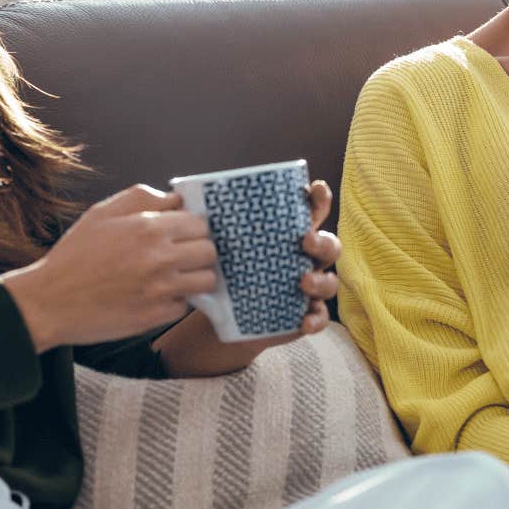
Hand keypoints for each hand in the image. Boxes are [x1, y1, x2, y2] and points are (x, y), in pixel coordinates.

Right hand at [1, 184, 216, 351]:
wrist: (50, 302)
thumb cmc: (74, 256)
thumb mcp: (101, 213)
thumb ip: (142, 197)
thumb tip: (175, 198)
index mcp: (148, 227)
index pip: (199, 224)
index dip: (190, 228)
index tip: (179, 235)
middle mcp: (160, 258)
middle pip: (209, 251)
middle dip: (197, 251)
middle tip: (179, 256)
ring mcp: (161, 290)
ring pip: (206, 280)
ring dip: (194, 277)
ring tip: (173, 276)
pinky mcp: (156, 316)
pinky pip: (185, 305)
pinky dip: (175, 301)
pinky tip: (154, 296)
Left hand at [156, 179, 339, 376]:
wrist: (227, 317)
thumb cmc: (228, 273)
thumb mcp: (221, 248)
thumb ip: (212, 225)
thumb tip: (179, 198)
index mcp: (288, 236)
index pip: (312, 211)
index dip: (318, 198)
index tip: (313, 188)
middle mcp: (304, 260)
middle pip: (329, 245)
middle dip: (322, 241)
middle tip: (304, 241)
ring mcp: (308, 288)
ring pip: (329, 282)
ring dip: (321, 280)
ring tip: (302, 282)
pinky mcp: (304, 315)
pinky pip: (319, 317)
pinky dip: (315, 318)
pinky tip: (303, 320)